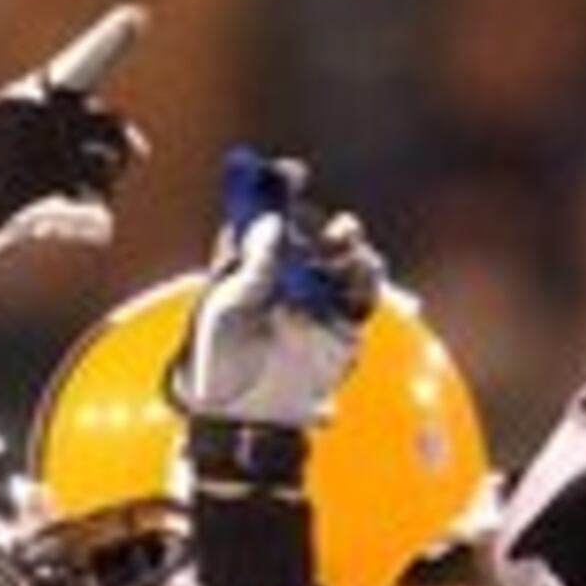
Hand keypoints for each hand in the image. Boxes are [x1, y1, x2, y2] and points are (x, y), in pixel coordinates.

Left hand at [170, 147, 382, 434]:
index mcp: (257, 260)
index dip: (284, 187)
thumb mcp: (227, 309)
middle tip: (336, 232)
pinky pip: (363, 296)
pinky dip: (366, 281)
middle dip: (334, 227)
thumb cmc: (220, 358)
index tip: (292, 172)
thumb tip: (271, 224)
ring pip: (350, 260)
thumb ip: (254, 268)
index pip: (275, 213)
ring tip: (347, 255)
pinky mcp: (342, 327)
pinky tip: (358, 276)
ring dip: (354, 252)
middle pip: (322, 234)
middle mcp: (292, 273)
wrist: (241, 413)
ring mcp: (320, 298)